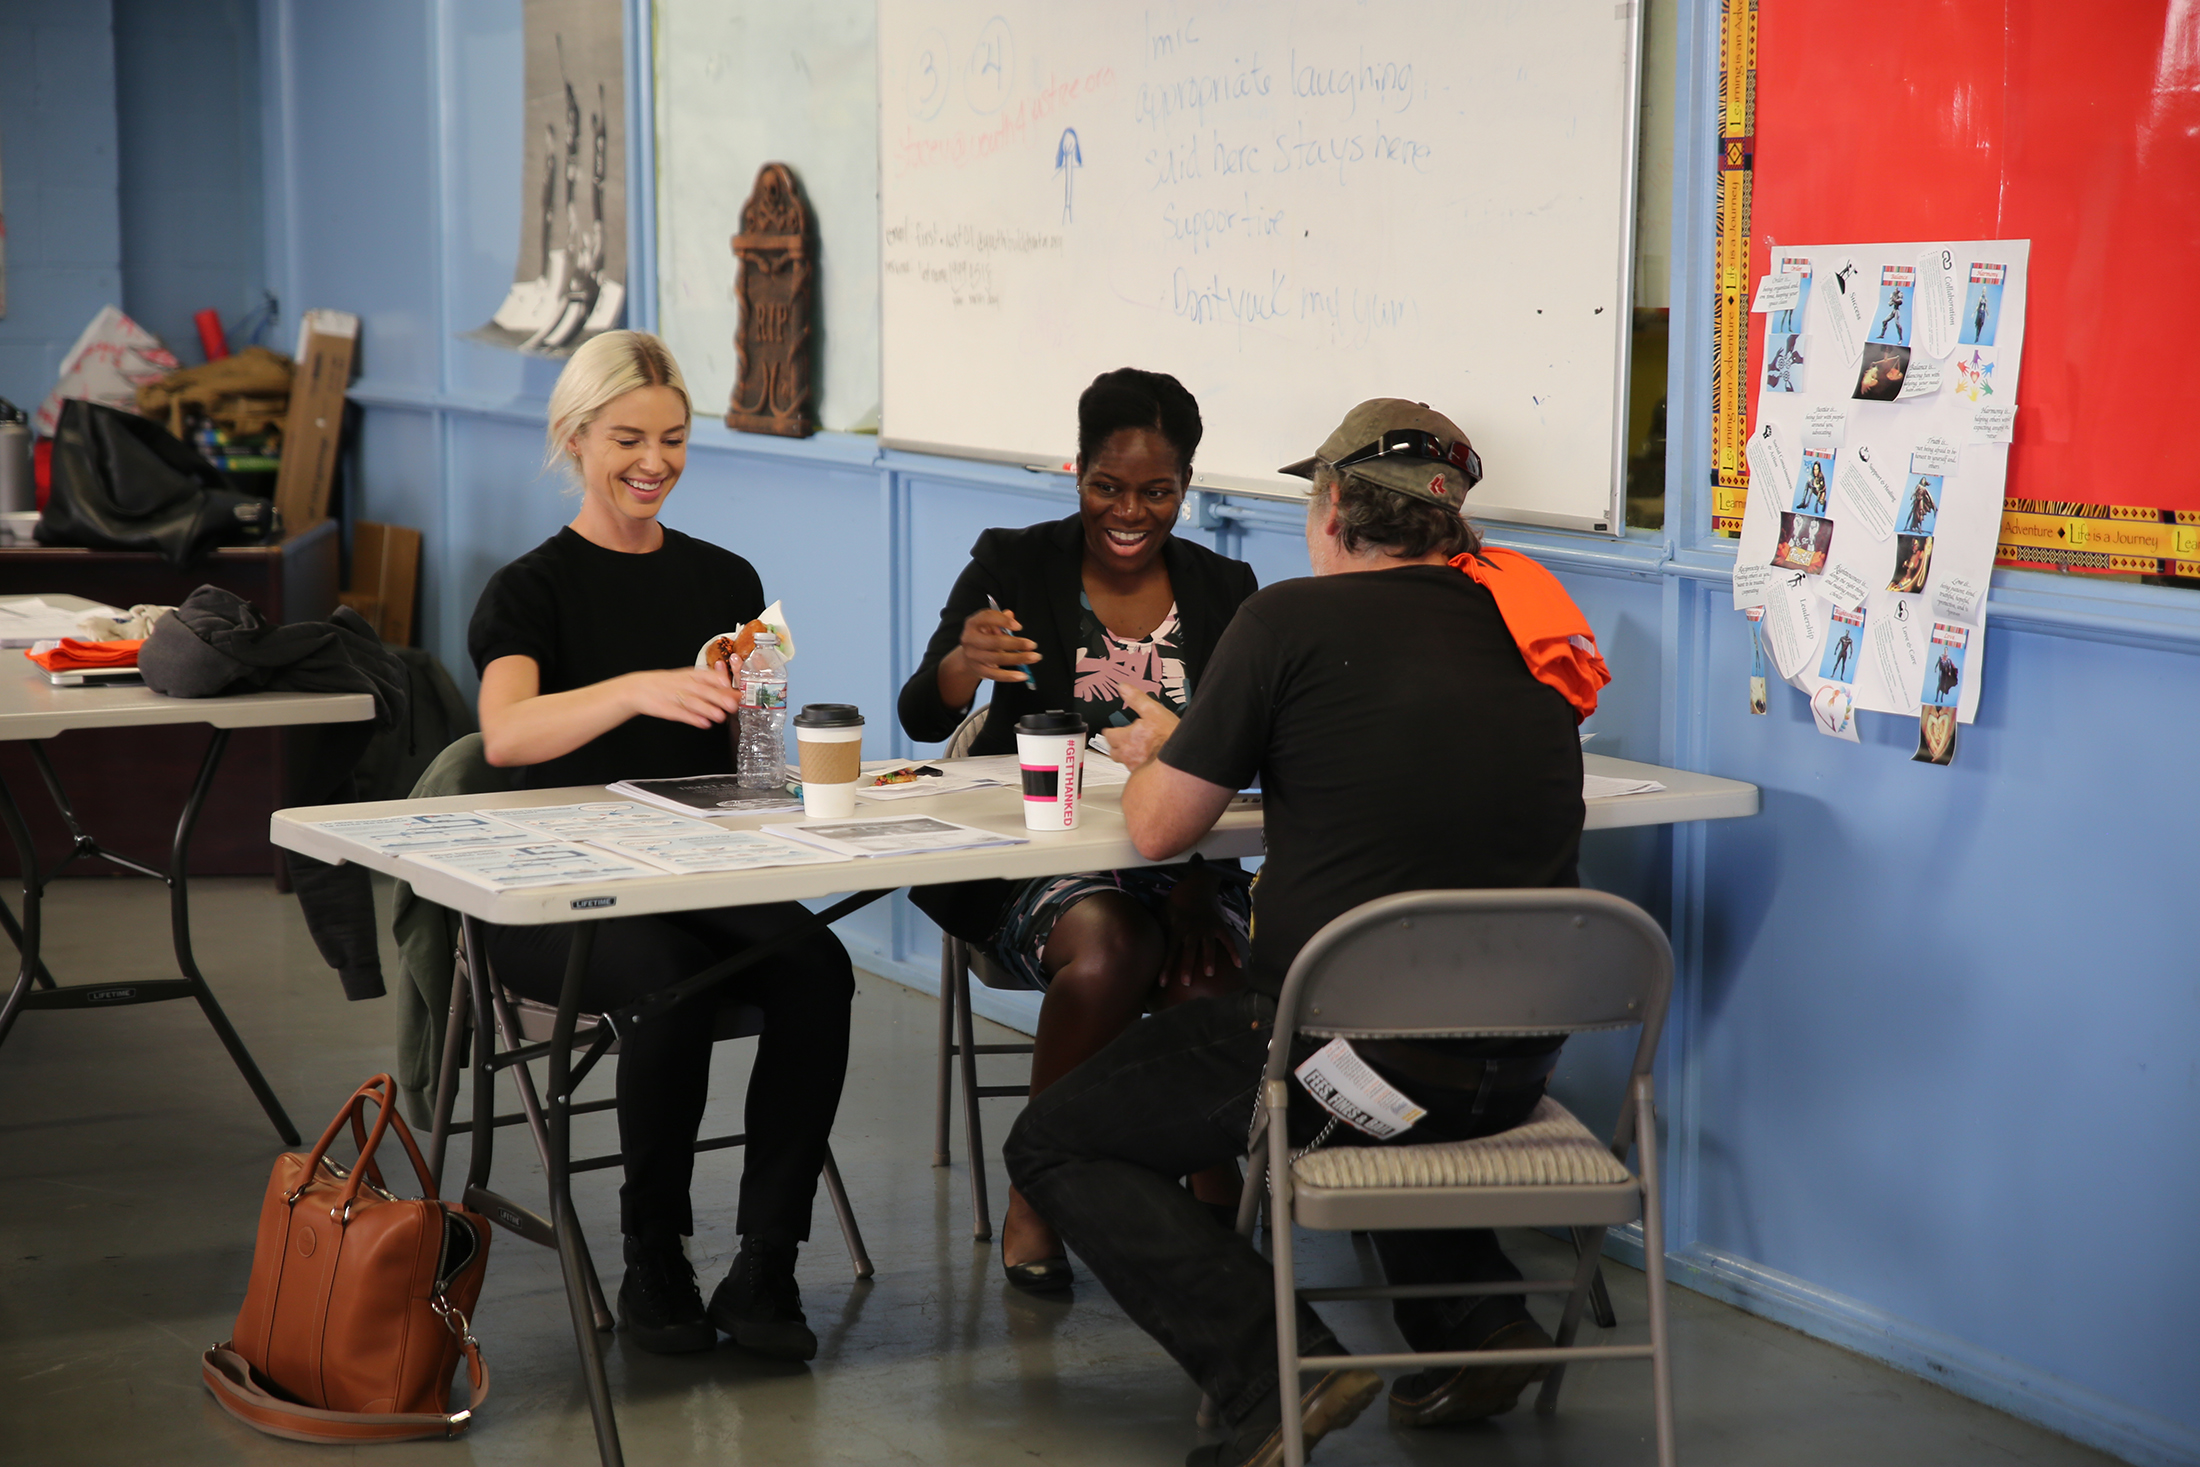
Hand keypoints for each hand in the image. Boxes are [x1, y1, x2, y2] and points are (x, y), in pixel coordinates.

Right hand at [623, 664, 740, 727]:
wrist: (639, 688)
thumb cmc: (668, 683)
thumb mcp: (687, 677)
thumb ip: (708, 683)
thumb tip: (731, 690)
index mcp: (690, 675)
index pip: (708, 675)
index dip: (722, 681)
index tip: (735, 689)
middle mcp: (684, 684)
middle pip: (703, 690)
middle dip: (719, 697)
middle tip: (733, 705)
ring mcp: (674, 696)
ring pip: (692, 702)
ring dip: (707, 709)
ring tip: (720, 717)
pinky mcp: (666, 709)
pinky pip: (680, 713)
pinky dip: (692, 719)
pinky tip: (703, 724)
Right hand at [955, 606, 1040, 683]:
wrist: (968, 655)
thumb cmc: (982, 636)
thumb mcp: (989, 624)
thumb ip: (1000, 619)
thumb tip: (1011, 615)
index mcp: (973, 624)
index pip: (987, 618)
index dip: (1003, 621)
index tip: (1018, 627)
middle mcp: (970, 639)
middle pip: (994, 641)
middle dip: (1015, 643)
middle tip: (1032, 645)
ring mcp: (973, 656)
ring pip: (997, 659)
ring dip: (1018, 658)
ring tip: (1033, 657)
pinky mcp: (978, 670)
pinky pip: (996, 675)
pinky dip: (1010, 676)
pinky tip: (1022, 675)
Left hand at [1108, 688, 1179, 769]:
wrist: (1180, 761)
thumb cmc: (1167, 738)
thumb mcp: (1153, 711)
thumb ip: (1136, 699)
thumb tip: (1123, 688)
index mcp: (1126, 738)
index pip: (1108, 735)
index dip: (1110, 731)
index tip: (1111, 729)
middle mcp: (1127, 754)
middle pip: (1113, 751)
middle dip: (1116, 745)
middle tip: (1121, 740)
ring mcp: (1135, 767)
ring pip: (1125, 762)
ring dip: (1127, 756)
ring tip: (1135, 750)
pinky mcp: (1145, 775)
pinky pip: (1137, 770)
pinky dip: (1139, 765)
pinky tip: (1148, 761)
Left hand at [1160, 875, 1243, 990]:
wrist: (1196, 887)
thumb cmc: (1176, 903)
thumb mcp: (1164, 913)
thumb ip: (1160, 930)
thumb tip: (1150, 948)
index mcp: (1178, 928)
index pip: (1170, 951)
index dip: (1166, 967)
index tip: (1162, 983)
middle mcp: (1192, 929)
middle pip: (1189, 950)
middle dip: (1187, 966)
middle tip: (1186, 982)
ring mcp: (1207, 927)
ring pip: (1208, 946)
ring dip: (1208, 959)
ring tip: (1209, 974)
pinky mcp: (1219, 926)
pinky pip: (1228, 940)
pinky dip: (1234, 951)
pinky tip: (1238, 965)